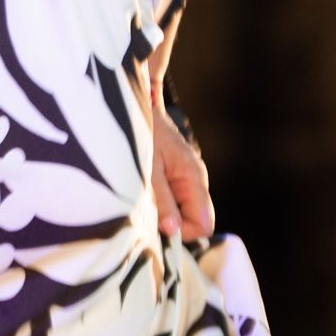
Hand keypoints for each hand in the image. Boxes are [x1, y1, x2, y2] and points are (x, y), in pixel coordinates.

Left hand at [149, 103, 214, 240]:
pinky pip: (170, 199)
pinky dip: (156, 203)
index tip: (156, 225)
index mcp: (194, 178)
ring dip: (160, 213)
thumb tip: (173, 232)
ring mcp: (184, 176)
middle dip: (170, 224)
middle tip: (142, 212)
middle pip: (194, 220)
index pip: (204, 224)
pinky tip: (138, 193)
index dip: (182, 232)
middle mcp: (194, 179)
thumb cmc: (139, 131)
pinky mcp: (171, 173)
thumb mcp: (147, 169)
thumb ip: (162, 201)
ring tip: (138, 199)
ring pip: (180, 211)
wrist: (131, 102)